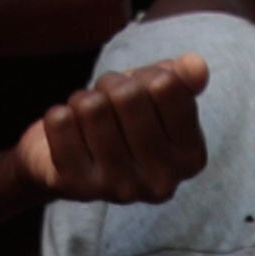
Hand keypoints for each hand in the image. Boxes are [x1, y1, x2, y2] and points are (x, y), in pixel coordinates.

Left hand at [9, 51, 209, 206]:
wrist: (66, 160)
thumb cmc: (120, 120)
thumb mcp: (156, 95)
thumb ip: (182, 79)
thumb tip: (196, 66)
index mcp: (190, 158)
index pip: (166, 86)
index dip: (146, 75)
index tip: (140, 90)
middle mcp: (161, 182)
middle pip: (127, 95)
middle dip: (110, 85)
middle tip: (107, 98)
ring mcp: (119, 189)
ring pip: (92, 107)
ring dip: (83, 100)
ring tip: (87, 116)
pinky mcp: (77, 187)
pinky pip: (60, 122)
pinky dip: (58, 116)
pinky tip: (68, 132)